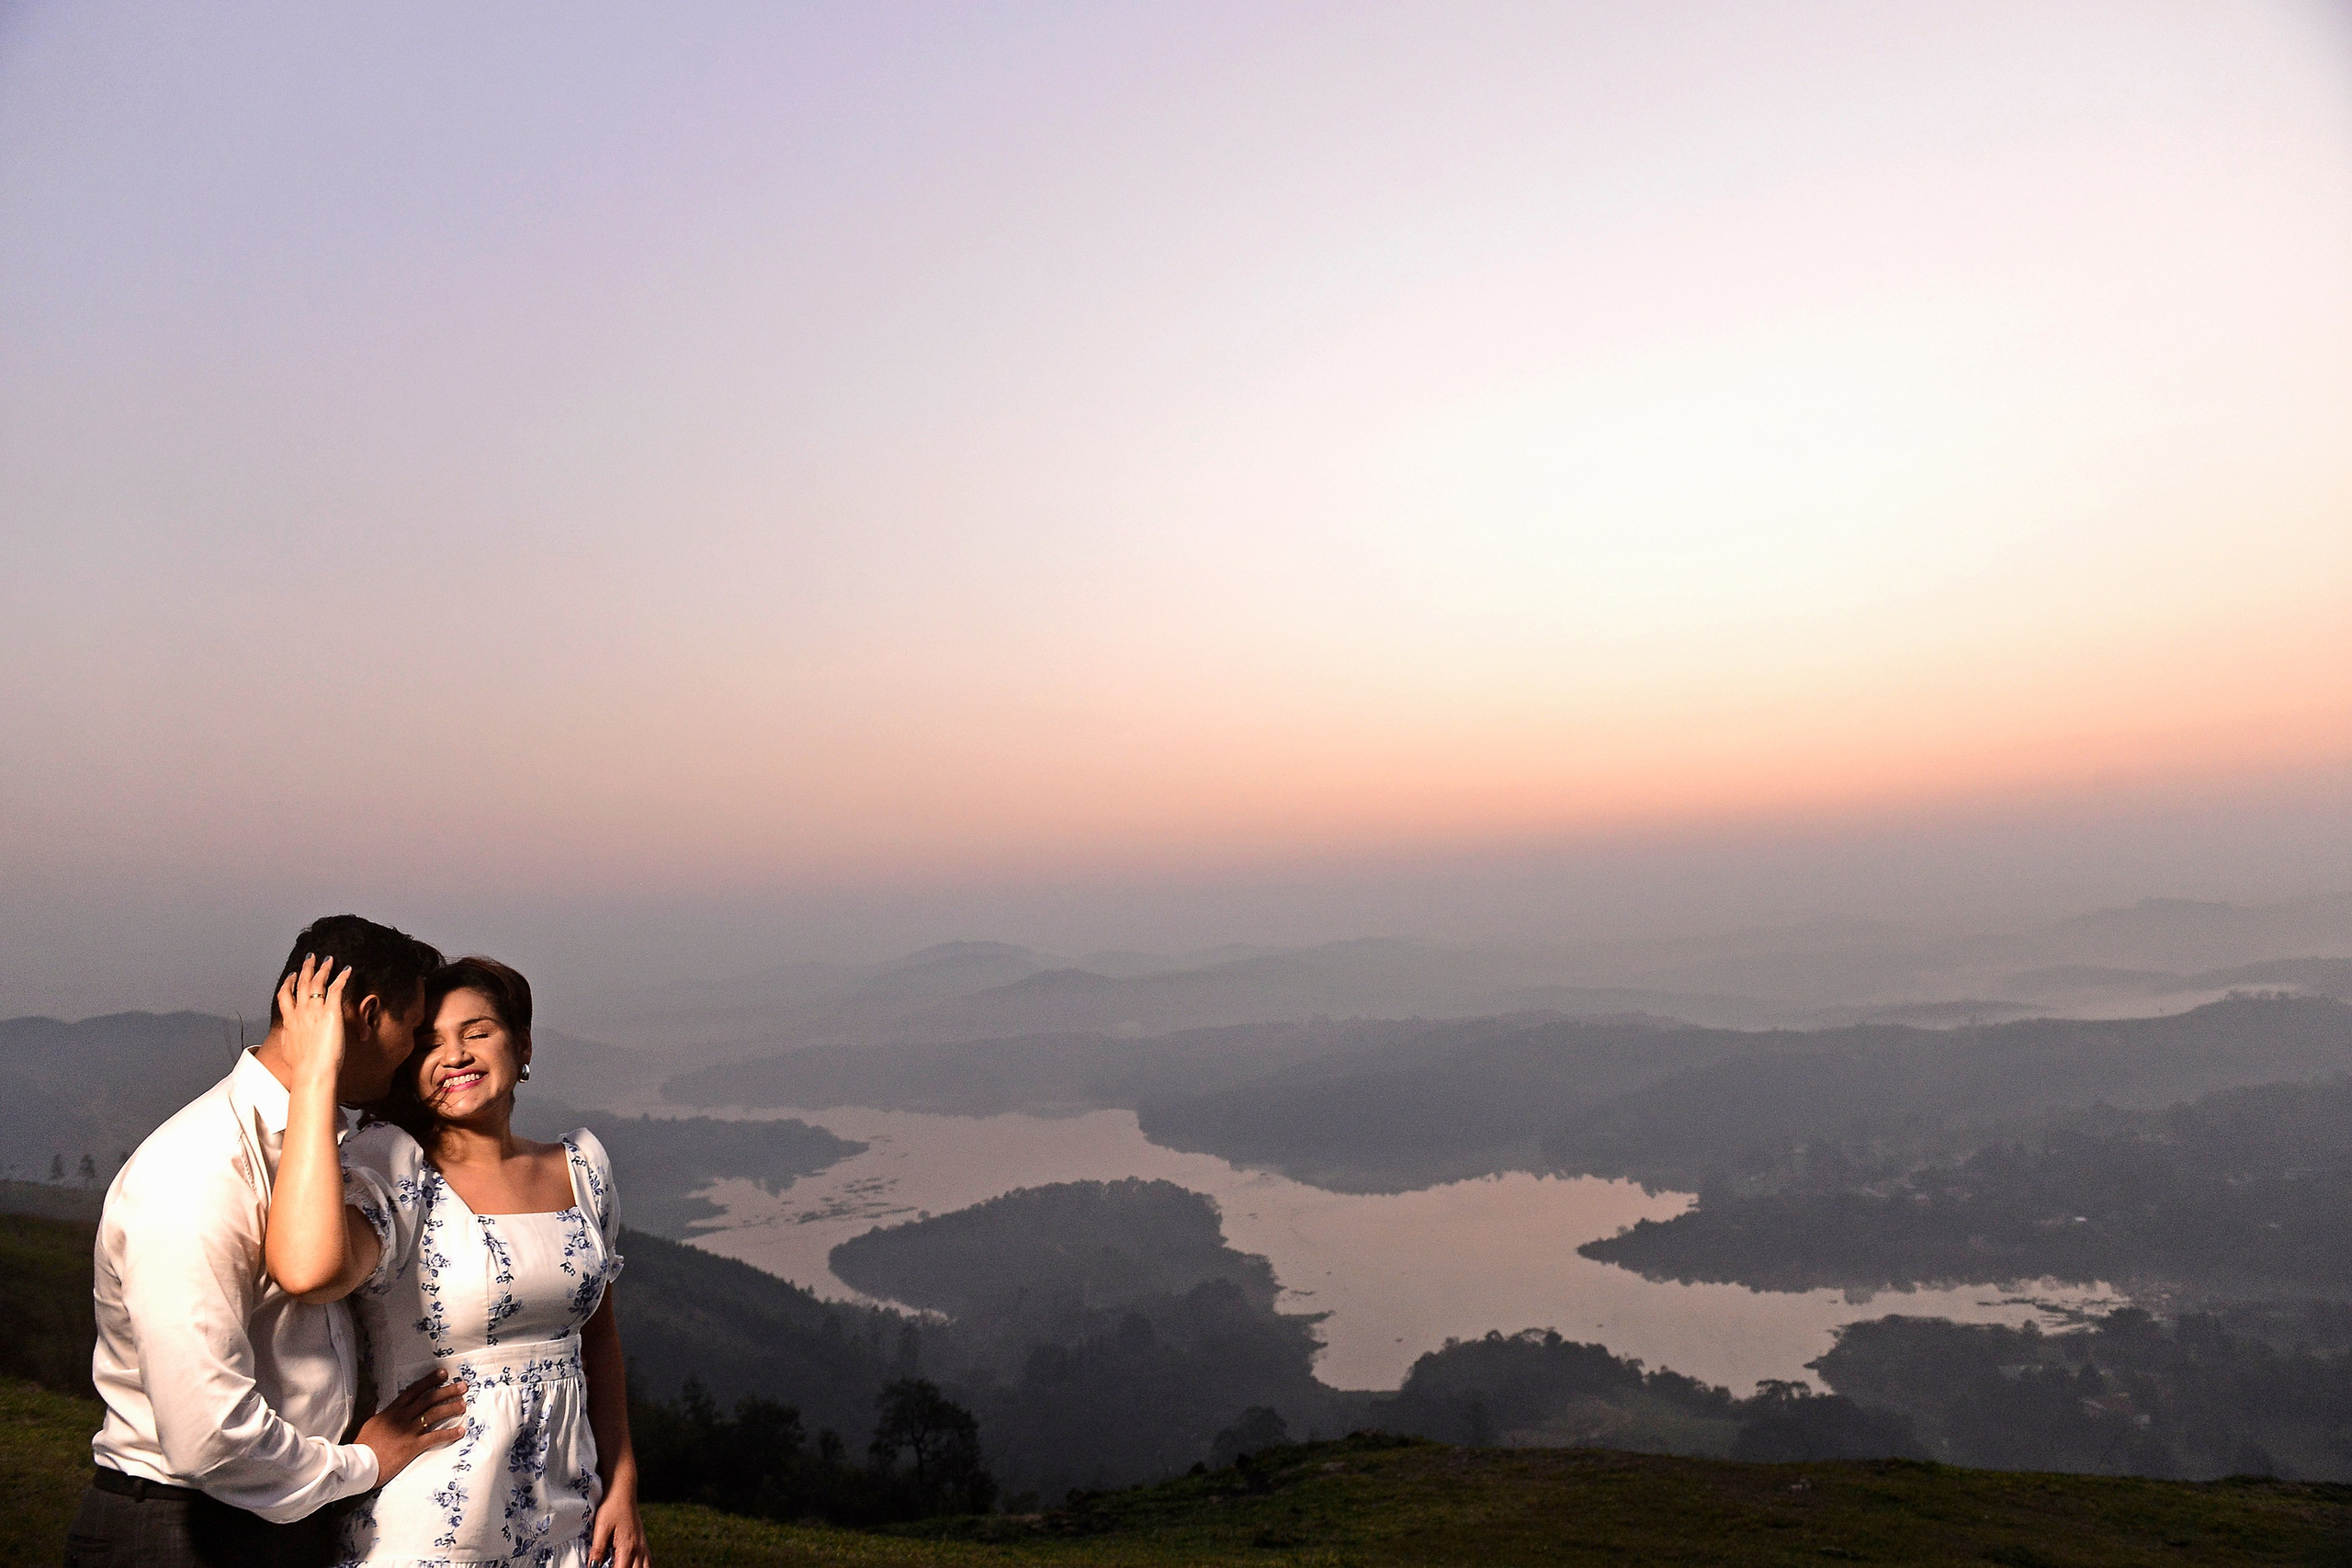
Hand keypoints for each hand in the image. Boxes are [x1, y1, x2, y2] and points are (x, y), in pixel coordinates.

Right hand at [275, 954, 350, 1087]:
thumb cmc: (302, 1068)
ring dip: (323, 969)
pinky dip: (341, 977)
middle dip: (306, 969)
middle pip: (301, 985)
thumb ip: (288, 1038)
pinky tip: (347, 970)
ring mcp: (315, 1011)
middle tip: (310, 958)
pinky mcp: (331, 1012)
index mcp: (289, 1022)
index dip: (288, 984)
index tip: (291, 976)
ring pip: (317, 983)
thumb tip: (287, 1035)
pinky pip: (336, 989)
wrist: (312, 1072)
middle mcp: (300, 1012)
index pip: (285, 997)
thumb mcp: (287, 1050)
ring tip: (328, 959)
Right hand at [357, 1370, 466, 1485]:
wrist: (358, 1465)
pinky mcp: (412, 1446)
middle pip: (428, 1399)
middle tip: (462, 1386)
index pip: (414, 1391)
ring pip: (434, 1414)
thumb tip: (378, 1403)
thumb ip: (378, 1412)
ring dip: (451, 1408)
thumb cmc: (362, 1446)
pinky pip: (435, 1437)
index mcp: (391, 1411)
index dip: (429, 1381)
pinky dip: (449, 1433)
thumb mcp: (370, 1423)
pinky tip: (460, 1431)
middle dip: (447, 1391)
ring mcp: (408, 1431)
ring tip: (463, 1405)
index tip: (443, 1374)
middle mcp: (402, 1417)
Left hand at [589, 1481, 649, 1567]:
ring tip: (624, 1567)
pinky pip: (648, 1562)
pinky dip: (643, 1567)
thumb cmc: (612, 1506)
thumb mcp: (601, 1527)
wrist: (624, 1491)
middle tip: (613, 1567)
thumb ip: (597, 1549)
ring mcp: (643, 1546)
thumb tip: (592, 1566)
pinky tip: (636, 1567)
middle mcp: (638, 1549)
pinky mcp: (643, 1542)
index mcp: (627, 1547)